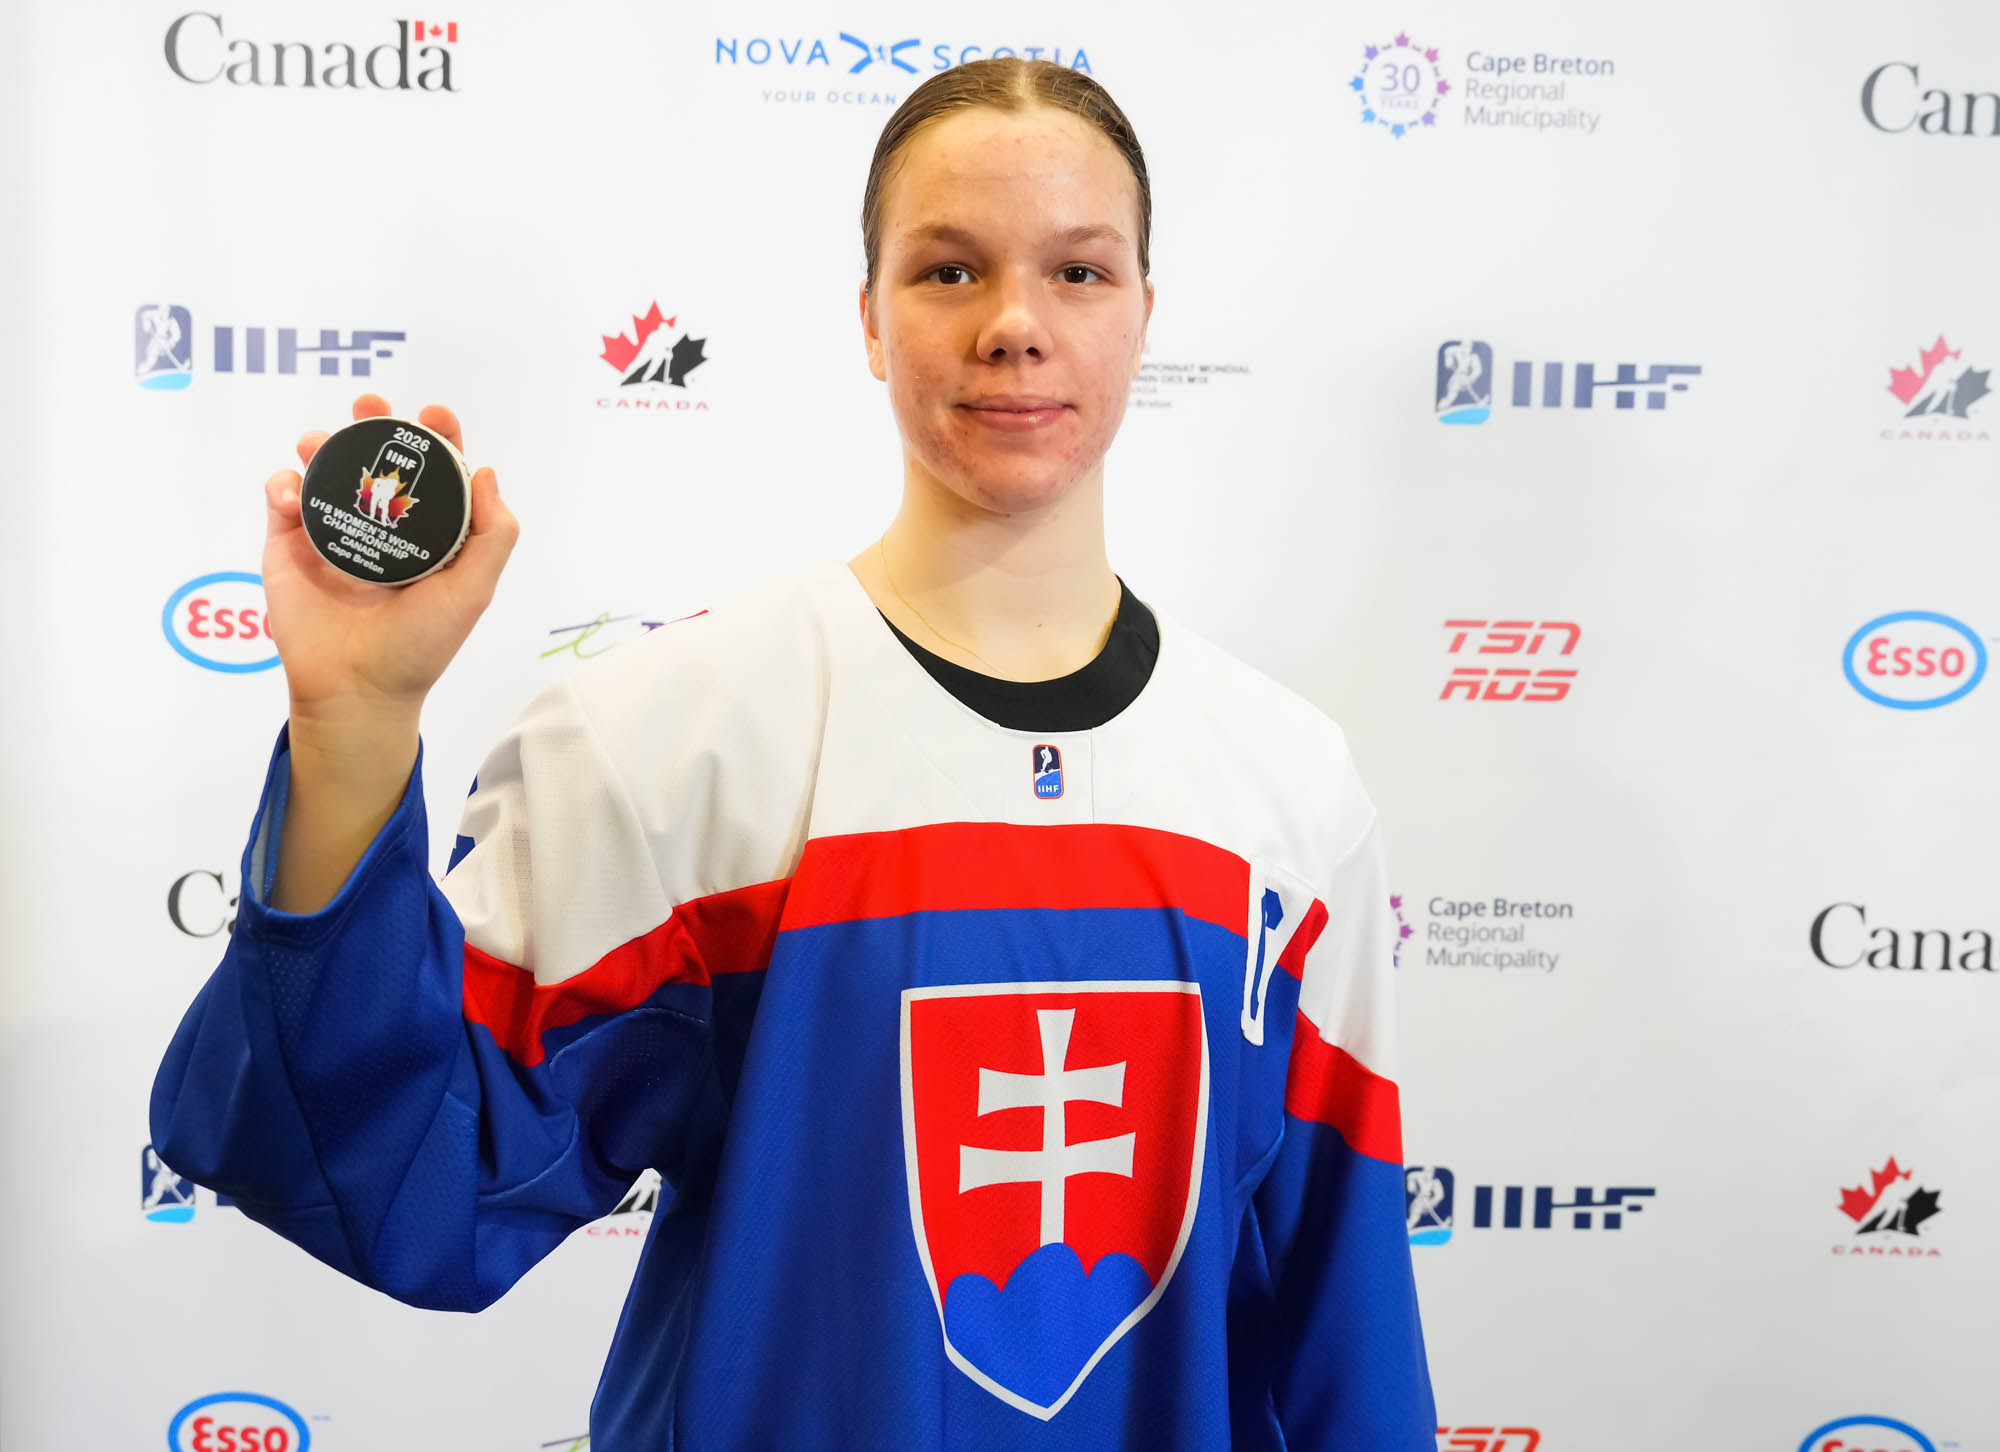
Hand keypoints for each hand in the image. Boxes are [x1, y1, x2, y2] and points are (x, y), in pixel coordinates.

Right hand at [263, 393, 518, 723]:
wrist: (358, 687)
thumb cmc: (420, 645)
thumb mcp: (473, 591)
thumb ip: (492, 535)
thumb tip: (486, 472)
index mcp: (425, 533)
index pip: (433, 474)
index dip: (436, 438)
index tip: (435, 415)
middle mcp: (379, 526)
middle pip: (375, 460)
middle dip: (374, 424)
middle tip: (372, 406)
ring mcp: (332, 533)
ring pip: (324, 469)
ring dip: (324, 443)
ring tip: (323, 440)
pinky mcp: (288, 546)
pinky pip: (281, 498)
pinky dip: (284, 483)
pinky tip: (295, 494)